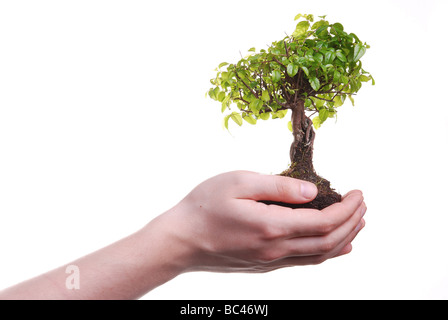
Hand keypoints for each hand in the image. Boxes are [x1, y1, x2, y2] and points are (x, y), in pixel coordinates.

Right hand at [161, 170, 365, 272]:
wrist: (180, 240)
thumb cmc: (204, 206)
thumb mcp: (239, 183)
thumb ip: (278, 186)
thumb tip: (312, 191)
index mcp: (272, 226)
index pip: (325, 222)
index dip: (348, 209)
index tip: (359, 193)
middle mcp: (277, 249)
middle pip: (329, 241)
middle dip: (352, 222)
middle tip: (362, 203)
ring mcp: (271, 260)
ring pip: (320, 255)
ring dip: (344, 237)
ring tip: (358, 222)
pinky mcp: (264, 264)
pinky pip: (305, 262)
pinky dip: (327, 253)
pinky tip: (336, 247)